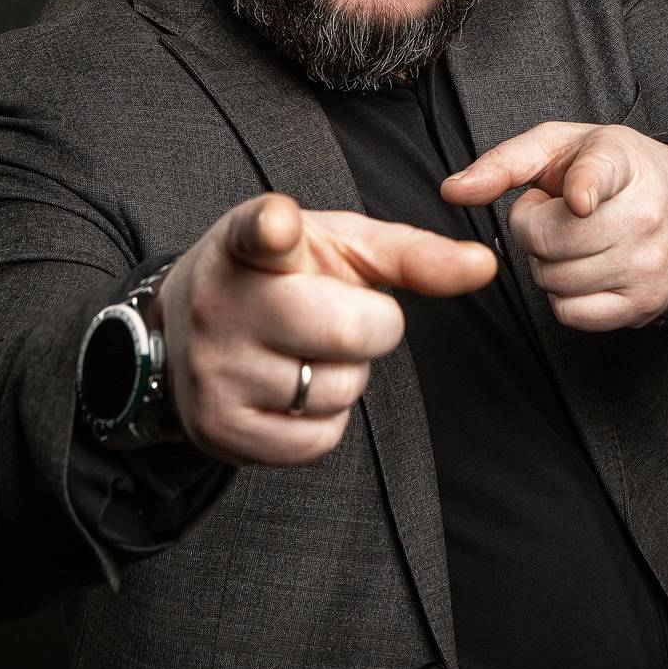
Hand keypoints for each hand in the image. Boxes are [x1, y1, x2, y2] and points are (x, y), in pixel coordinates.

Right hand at [157, 193, 496, 465]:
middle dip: (373, 329)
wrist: (182, 332)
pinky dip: (324, 421)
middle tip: (342, 317)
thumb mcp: (338, 248)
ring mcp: (216, 370)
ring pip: (338, 392)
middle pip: (349, 331)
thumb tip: (485, 266)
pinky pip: (317, 441)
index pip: (259, 231)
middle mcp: (223, 304)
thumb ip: (413, 254)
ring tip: (305, 351)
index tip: (278, 227)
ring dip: (345, 376)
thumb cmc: (282, 279)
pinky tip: (293, 389)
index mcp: (250, 244)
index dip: (273, 228)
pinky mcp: (219, 429)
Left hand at [440, 122, 667, 330]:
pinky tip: (581, 268)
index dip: (584, 188)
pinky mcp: (644, 303)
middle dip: (532, 229)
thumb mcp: (561, 146)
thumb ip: (504, 162)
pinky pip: (571, 313)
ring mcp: (648, 263)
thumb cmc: (613, 171)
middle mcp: (644, 213)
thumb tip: (453, 190)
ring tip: (572, 238)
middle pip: (550, 239)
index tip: (579, 200)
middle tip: (553, 214)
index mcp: (620, 160)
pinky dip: (563, 296)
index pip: (600, 176)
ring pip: (555, 280)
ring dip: (547, 263)